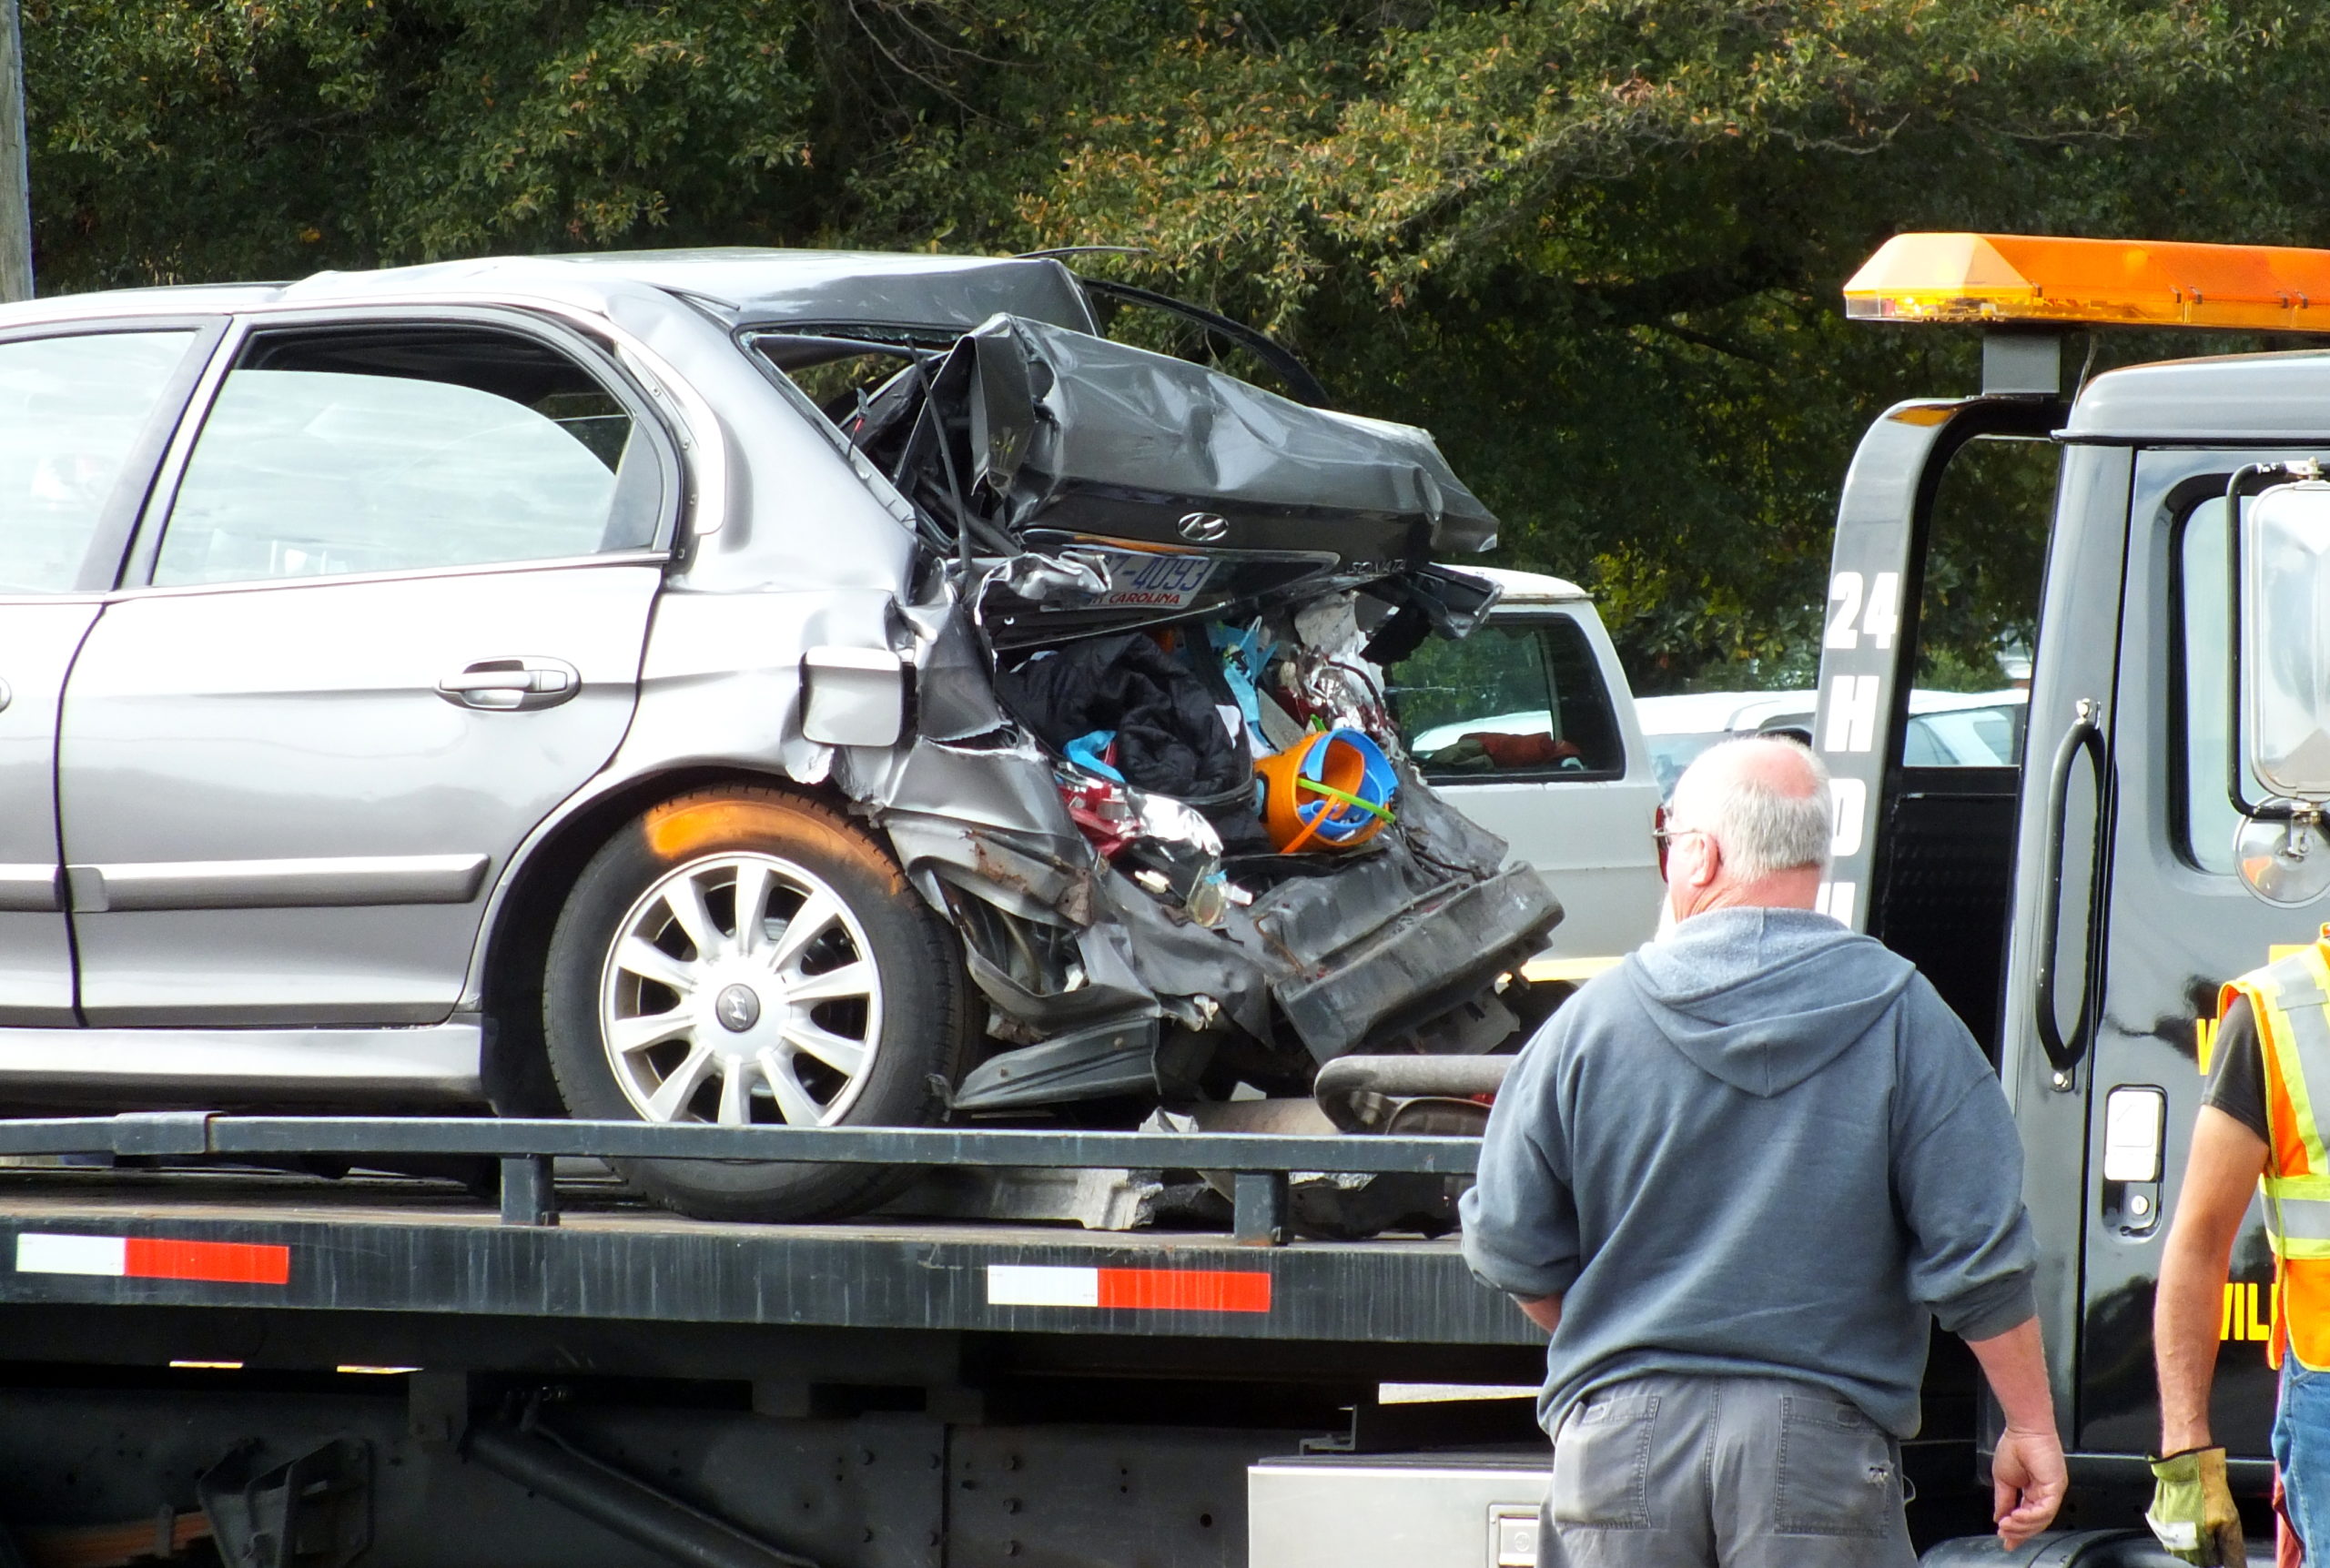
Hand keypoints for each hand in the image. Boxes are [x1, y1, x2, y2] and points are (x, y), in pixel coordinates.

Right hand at [1993, 1424, 2067, 1549]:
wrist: (2023, 1430)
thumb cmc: (2014, 1446)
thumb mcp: (2003, 1479)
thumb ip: (2003, 1500)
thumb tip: (1999, 1517)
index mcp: (2033, 1492)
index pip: (2027, 1517)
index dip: (2017, 1531)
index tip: (2005, 1540)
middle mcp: (2045, 1494)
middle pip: (2036, 1522)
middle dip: (2018, 1532)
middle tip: (2004, 1534)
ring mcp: (2052, 1492)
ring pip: (2041, 1520)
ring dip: (2022, 1526)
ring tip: (2006, 1525)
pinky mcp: (2056, 1487)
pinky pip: (2046, 1509)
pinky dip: (2030, 1516)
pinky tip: (2016, 1516)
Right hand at [2146, 1446, 2246, 1564]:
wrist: (2186, 1463)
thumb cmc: (2208, 1488)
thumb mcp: (2230, 1520)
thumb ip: (2233, 1550)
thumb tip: (2237, 1566)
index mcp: (2194, 1544)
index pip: (2210, 1562)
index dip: (2219, 1552)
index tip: (2220, 1539)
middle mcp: (2175, 1540)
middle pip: (2194, 1556)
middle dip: (2205, 1546)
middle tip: (2211, 1525)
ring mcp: (2162, 1529)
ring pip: (2180, 1545)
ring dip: (2190, 1538)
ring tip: (2198, 1517)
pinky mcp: (2155, 1517)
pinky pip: (2168, 1531)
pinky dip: (2177, 1527)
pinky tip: (2185, 1513)